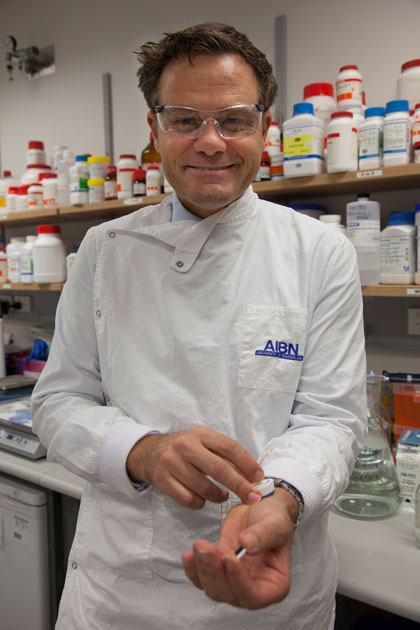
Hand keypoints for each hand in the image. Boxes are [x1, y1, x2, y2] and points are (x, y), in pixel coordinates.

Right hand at [126, 426, 263, 508]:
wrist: (150, 452)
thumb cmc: (186, 449)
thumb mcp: (204, 443)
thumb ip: (225, 456)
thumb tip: (252, 476)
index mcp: (200, 434)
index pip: (229, 447)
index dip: (247, 463)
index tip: (259, 477)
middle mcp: (185, 446)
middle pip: (219, 469)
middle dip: (240, 485)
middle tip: (253, 497)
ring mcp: (172, 463)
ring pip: (204, 488)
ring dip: (218, 496)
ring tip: (222, 496)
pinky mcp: (163, 481)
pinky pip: (189, 500)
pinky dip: (200, 503)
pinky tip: (202, 498)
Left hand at [182, 488, 296, 608]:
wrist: (259, 509)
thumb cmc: (274, 519)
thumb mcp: (276, 523)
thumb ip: (263, 535)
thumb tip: (246, 544)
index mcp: (275, 585)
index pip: (254, 595)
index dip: (239, 581)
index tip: (229, 558)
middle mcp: (254, 589)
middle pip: (229, 594)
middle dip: (214, 573)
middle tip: (206, 549)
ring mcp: (234, 582)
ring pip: (213, 588)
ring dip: (202, 569)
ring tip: (199, 545)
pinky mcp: (218, 572)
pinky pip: (201, 578)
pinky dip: (193, 568)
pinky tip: (189, 555)